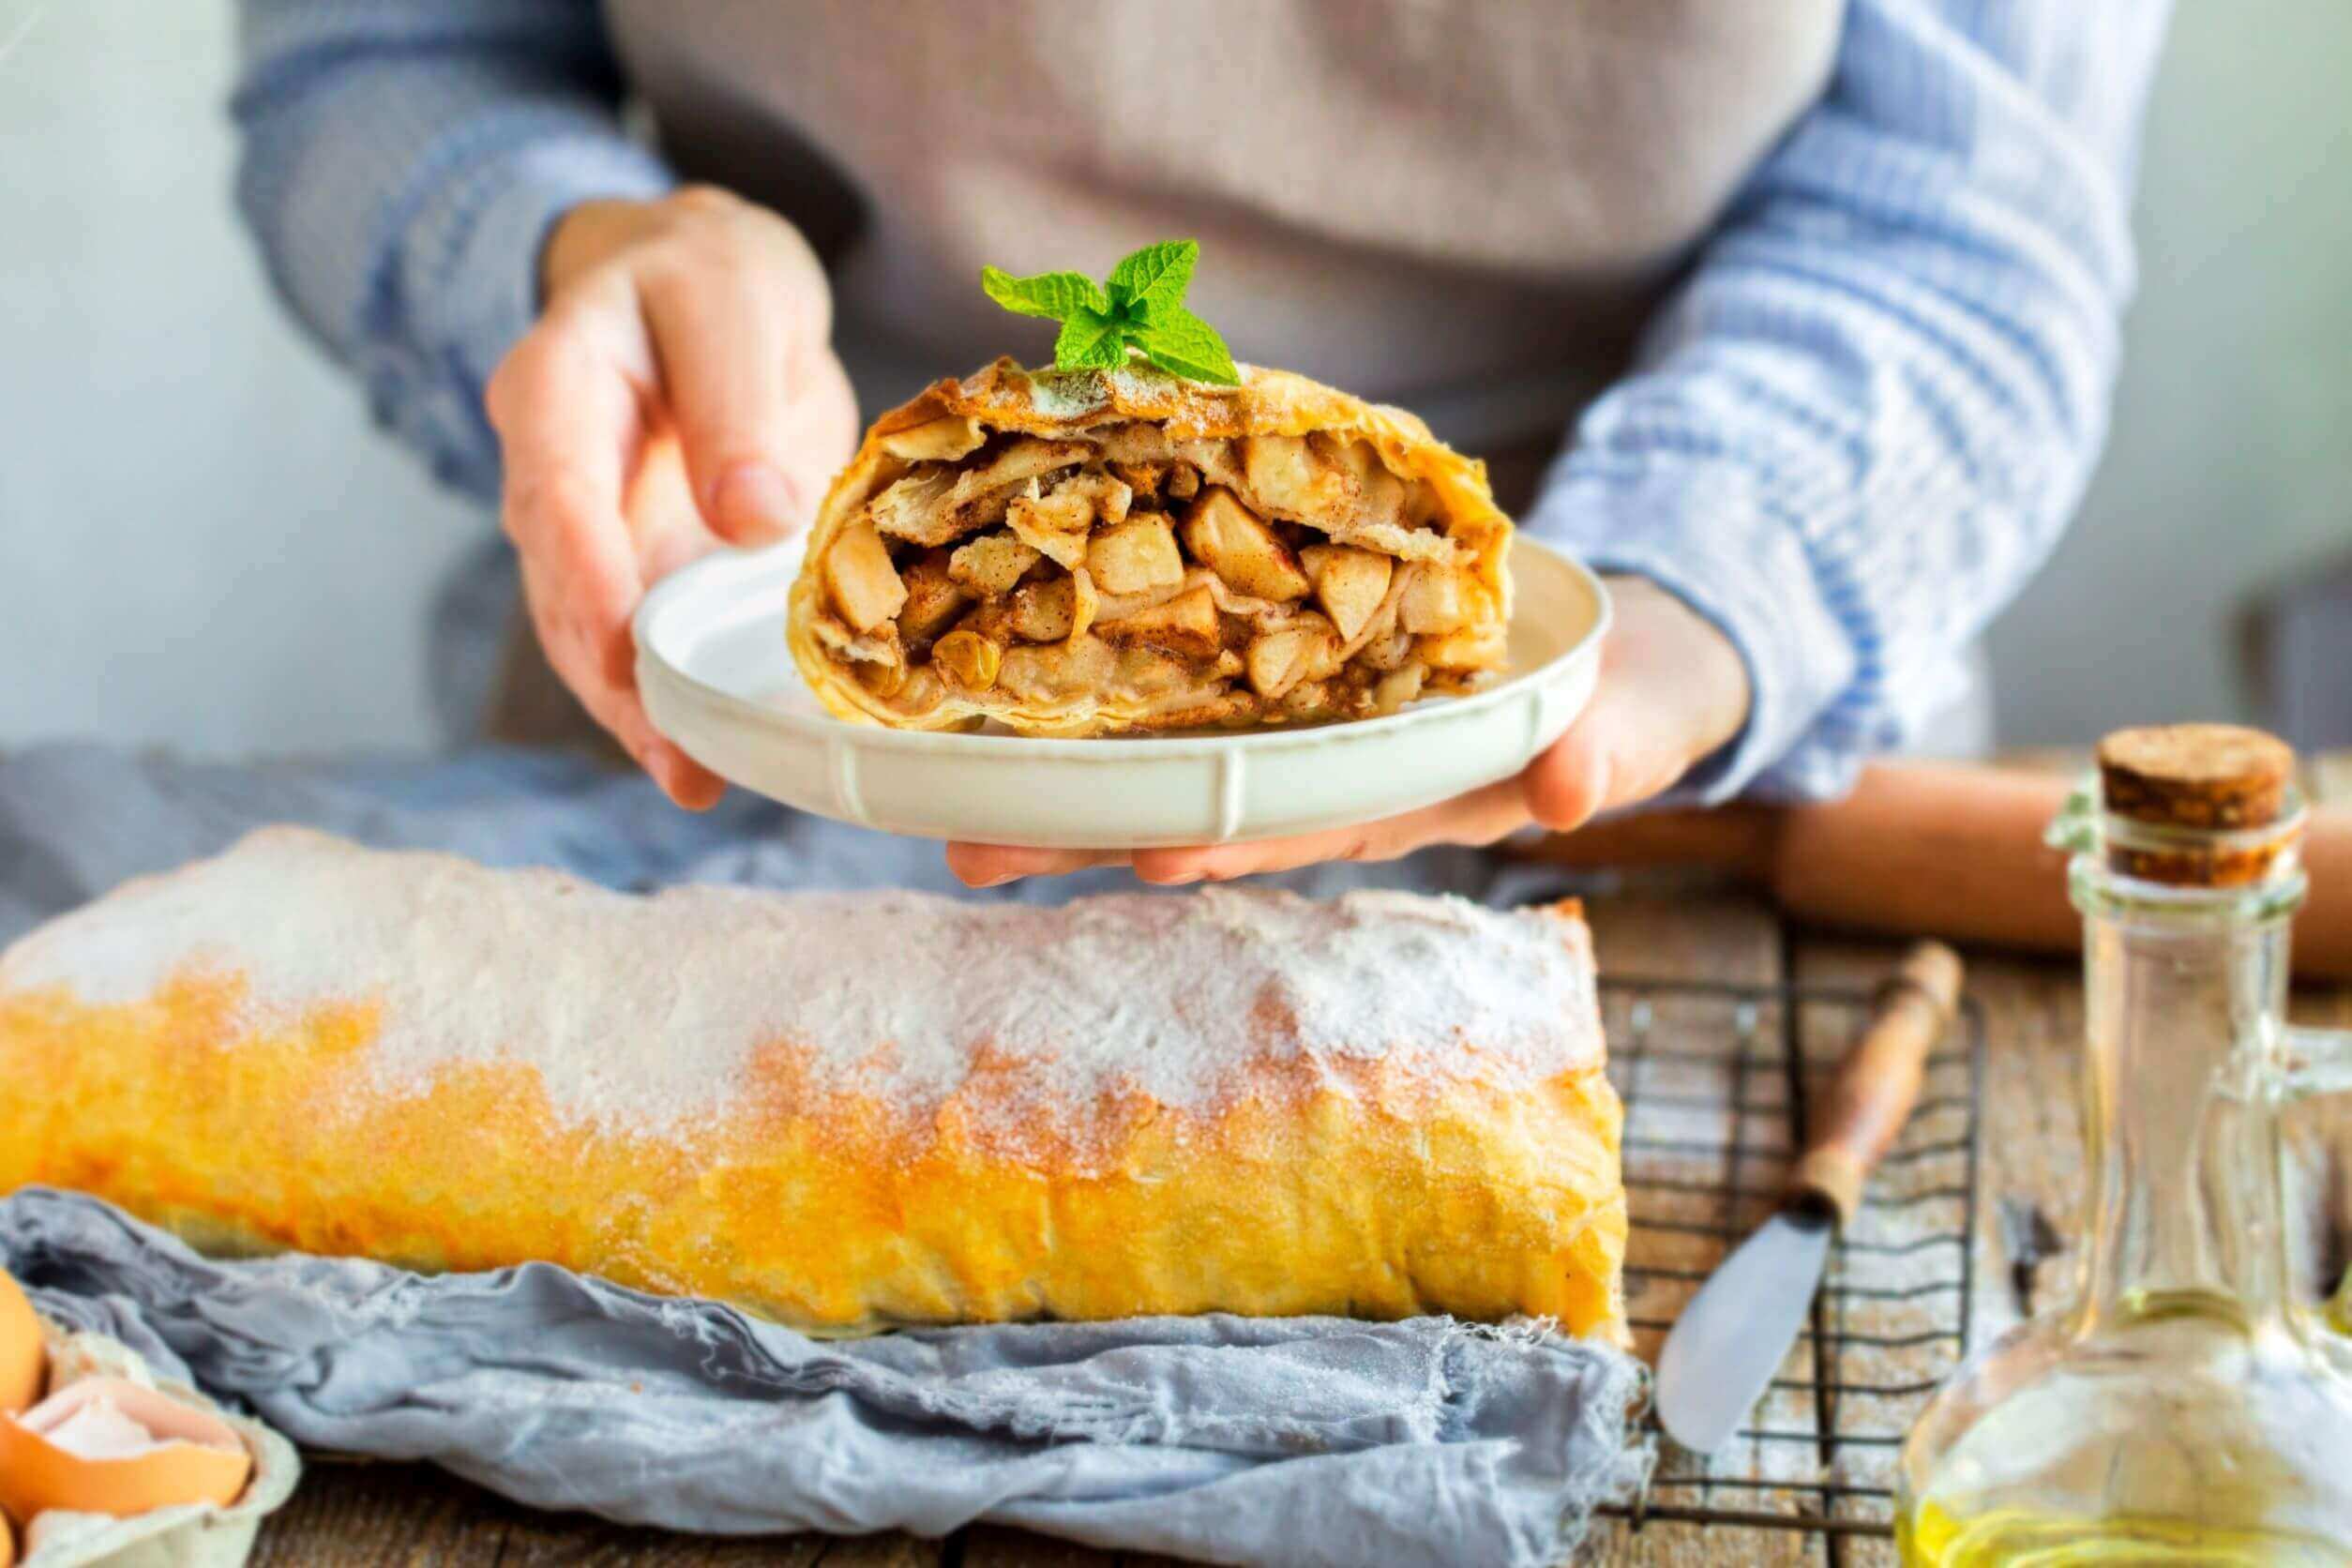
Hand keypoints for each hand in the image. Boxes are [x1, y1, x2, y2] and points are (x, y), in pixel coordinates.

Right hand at [486, 187, 857, 806]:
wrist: (709, 284)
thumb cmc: (712, 279)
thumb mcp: (733, 300)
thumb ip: (735, 402)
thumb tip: (752, 520)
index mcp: (557, 388)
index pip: (556, 489)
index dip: (586, 575)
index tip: (623, 649)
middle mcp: (555, 472)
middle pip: (564, 587)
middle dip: (612, 679)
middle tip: (674, 757)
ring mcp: (595, 531)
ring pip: (596, 636)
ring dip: (640, 714)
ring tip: (694, 779)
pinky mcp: (645, 567)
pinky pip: (649, 643)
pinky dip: (678, 701)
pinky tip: (714, 760)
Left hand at [946, 575, 1751, 884]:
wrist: (1617, 641)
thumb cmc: (1632, 691)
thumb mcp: (1642, 715)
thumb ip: (1616, 746)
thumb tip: (1575, 789)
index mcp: (1412, 792)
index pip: (1308, 820)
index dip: (1230, 833)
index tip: (1150, 847)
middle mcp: (1337, 771)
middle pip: (1203, 804)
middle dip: (1092, 829)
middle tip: (973, 841)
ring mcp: (1307, 725)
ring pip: (1175, 755)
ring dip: (1069, 779)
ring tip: (949, 793)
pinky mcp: (1290, 665)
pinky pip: (1193, 674)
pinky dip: (1113, 680)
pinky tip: (1017, 685)